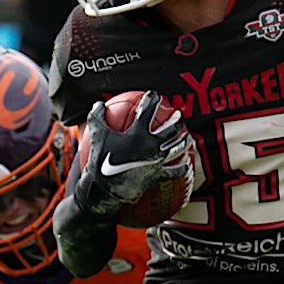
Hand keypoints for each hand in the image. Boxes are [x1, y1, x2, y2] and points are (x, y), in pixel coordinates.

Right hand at [74, 92, 190, 218]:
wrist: (104, 187)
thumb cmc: (99, 159)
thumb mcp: (96, 134)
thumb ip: (97, 116)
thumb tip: (98, 103)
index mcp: (138, 132)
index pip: (149, 110)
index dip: (152, 99)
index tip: (155, 95)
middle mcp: (152, 145)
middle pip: (171, 128)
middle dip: (176, 119)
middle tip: (178, 115)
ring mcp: (157, 160)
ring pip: (178, 148)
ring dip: (184, 141)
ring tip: (187, 137)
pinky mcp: (157, 174)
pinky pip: (174, 172)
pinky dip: (181, 169)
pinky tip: (186, 166)